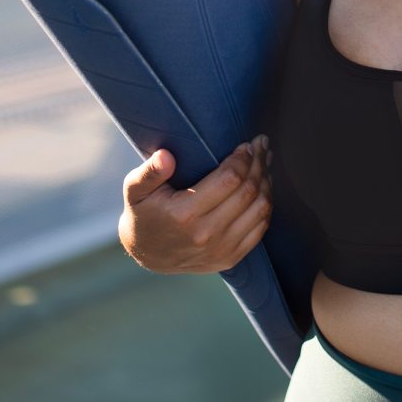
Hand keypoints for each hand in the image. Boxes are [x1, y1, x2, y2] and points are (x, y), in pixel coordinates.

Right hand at [118, 136, 272, 273]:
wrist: (146, 255)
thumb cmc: (143, 214)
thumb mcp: (135, 190)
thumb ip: (149, 172)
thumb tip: (166, 156)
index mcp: (184, 215)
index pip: (229, 179)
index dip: (242, 158)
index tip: (245, 144)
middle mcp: (206, 235)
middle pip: (248, 191)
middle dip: (258, 163)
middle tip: (261, 144)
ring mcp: (221, 249)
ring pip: (260, 208)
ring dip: (267, 180)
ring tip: (264, 161)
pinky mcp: (230, 258)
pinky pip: (260, 227)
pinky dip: (266, 203)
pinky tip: (263, 185)